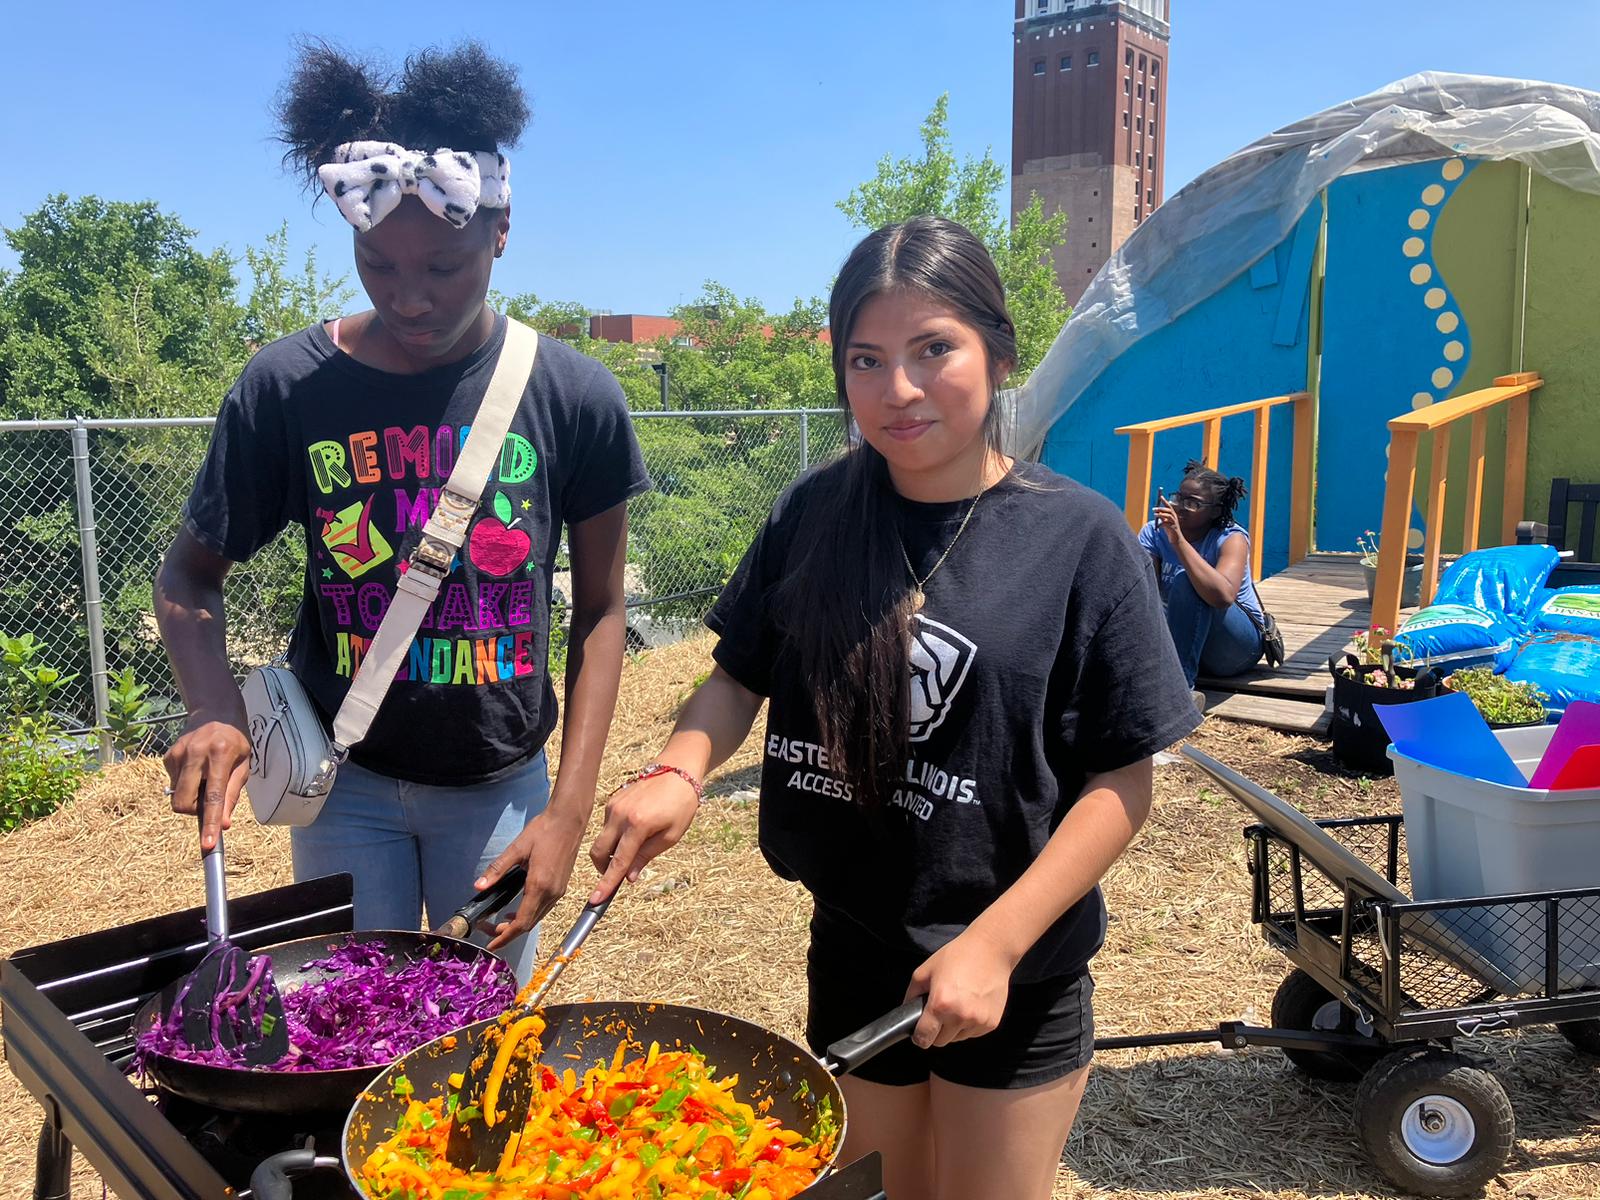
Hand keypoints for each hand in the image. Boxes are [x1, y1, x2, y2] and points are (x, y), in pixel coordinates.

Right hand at [164, 718, 251, 850]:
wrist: (215, 712)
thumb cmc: (235, 742)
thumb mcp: (243, 766)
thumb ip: (232, 795)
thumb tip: (222, 824)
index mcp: (220, 755)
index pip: (214, 797)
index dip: (210, 822)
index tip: (207, 843)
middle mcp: (196, 754)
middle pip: (184, 802)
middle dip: (194, 812)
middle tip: (208, 800)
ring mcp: (178, 754)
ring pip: (177, 796)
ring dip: (191, 796)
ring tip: (205, 777)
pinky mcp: (168, 756)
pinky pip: (173, 785)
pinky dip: (185, 784)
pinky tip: (196, 769)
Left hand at [477, 807, 587, 950]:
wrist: (569, 820)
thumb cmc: (545, 830)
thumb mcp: (517, 849)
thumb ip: (498, 869)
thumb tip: (480, 886)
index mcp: (539, 885)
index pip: (521, 922)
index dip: (505, 937)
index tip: (491, 943)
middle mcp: (552, 892)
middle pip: (529, 924)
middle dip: (509, 933)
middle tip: (489, 931)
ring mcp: (559, 890)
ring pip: (537, 917)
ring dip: (519, 925)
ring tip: (500, 924)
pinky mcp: (561, 886)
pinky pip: (544, 908)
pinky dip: (529, 914)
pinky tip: (518, 909)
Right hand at [586, 773, 700, 904]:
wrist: (678, 769)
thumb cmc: (681, 804)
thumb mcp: (671, 836)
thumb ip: (646, 857)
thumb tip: (628, 878)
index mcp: (638, 825)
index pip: (618, 861)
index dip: (607, 883)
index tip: (596, 900)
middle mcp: (620, 815)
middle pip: (599, 852)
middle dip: (603, 868)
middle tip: (618, 876)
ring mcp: (613, 806)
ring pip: (602, 839)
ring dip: (612, 850)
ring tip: (640, 843)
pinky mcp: (612, 800)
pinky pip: (607, 826)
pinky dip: (616, 836)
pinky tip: (636, 828)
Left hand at [903, 928, 1015, 1048]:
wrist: (991, 950)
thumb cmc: (958, 956)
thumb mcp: (926, 970)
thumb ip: (912, 994)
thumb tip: (907, 1012)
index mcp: (940, 1004)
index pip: (924, 1038)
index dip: (919, 1037)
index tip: (919, 1033)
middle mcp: (960, 1017)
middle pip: (941, 1041)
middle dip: (937, 1030)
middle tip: (940, 1011)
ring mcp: (978, 1021)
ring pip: (957, 1038)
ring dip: (954, 1028)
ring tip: (958, 1003)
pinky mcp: (991, 1023)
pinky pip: (973, 1033)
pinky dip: (969, 1024)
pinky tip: (971, 1004)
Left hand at [1153, 493, 1181, 537]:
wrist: (1176, 540)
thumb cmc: (1170, 531)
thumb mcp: (1165, 523)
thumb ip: (1162, 518)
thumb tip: (1157, 513)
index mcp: (1172, 515)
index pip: (1169, 506)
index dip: (1165, 501)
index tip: (1160, 496)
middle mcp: (1174, 518)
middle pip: (1169, 510)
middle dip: (1161, 508)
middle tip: (1153, 509)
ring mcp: (1174, 523)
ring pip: (1169, 516)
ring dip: (1161, 514)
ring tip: (1155, 515)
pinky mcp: (1173, 528)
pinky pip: (1167, 524)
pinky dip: (1162, 524)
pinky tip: (1159, 526)